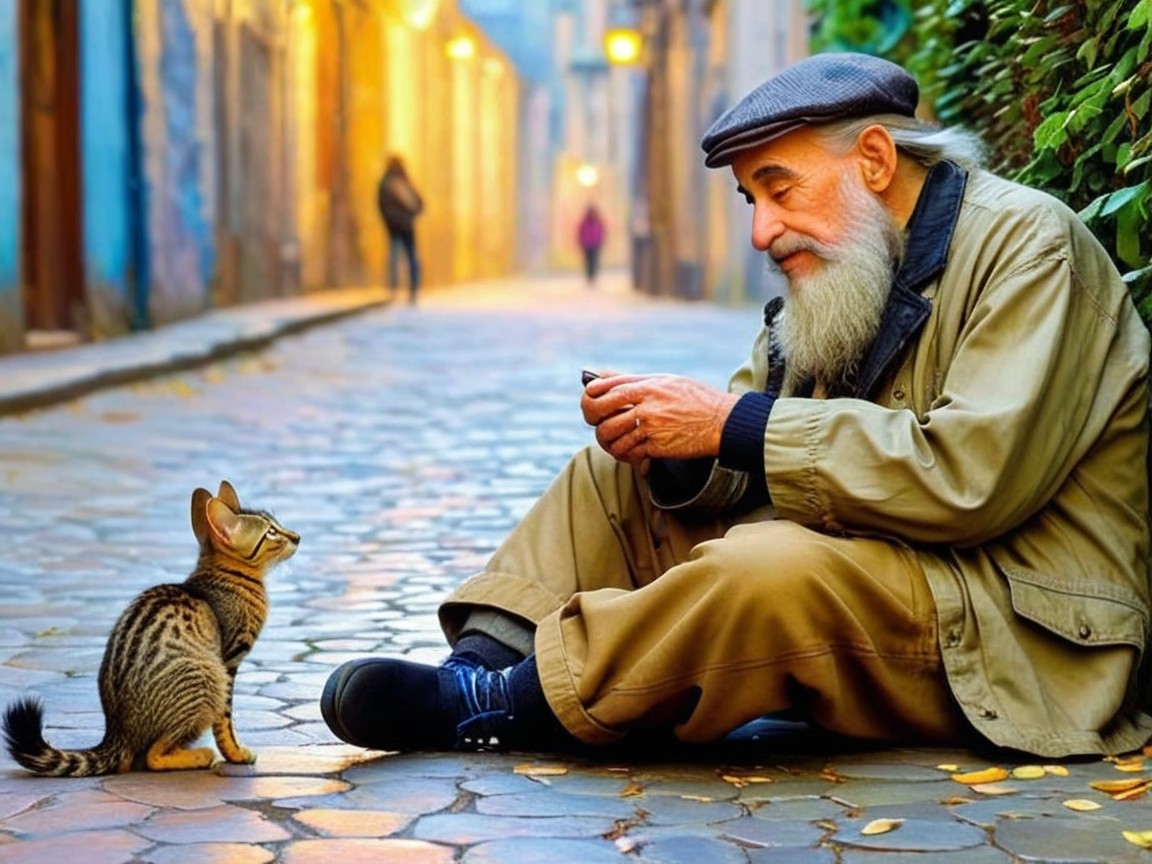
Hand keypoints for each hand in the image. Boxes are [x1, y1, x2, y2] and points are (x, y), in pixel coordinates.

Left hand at [581, 370, 738, 465]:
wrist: (723, 422)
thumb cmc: (696, 398)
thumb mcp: (667, 380)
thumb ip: (637, 380)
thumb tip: (604, 377)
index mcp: (647, 385)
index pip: (605, 389)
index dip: (590, 396)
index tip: (589, 401)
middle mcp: (646, 404)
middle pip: (600, 413)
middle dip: (593, 421)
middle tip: (599, 425)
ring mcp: (650, 426)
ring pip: (611, 436)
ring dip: (609, 442)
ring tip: (616, 443)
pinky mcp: (657, 446)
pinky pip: (629, 453)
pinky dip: (627, 455)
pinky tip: (634, 454)